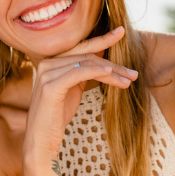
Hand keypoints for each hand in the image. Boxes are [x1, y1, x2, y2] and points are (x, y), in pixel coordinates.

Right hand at [22, 27, 137, 168]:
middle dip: (113, 63)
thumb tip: (103, 61)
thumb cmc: (56, 118)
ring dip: (112, 72)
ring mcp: (47, 74)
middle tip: (134, 73)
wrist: (40, 142)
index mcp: (51, 63)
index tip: (121, 32)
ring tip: (129, 80)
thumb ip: (83, 73)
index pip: (81, 48)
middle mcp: (47, 64)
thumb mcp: (72, 90)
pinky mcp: (50, 86)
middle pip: (86, 56)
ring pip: (86, 64)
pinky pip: (78, 72)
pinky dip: (96, 71)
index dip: (102, 39)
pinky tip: (111, 74)